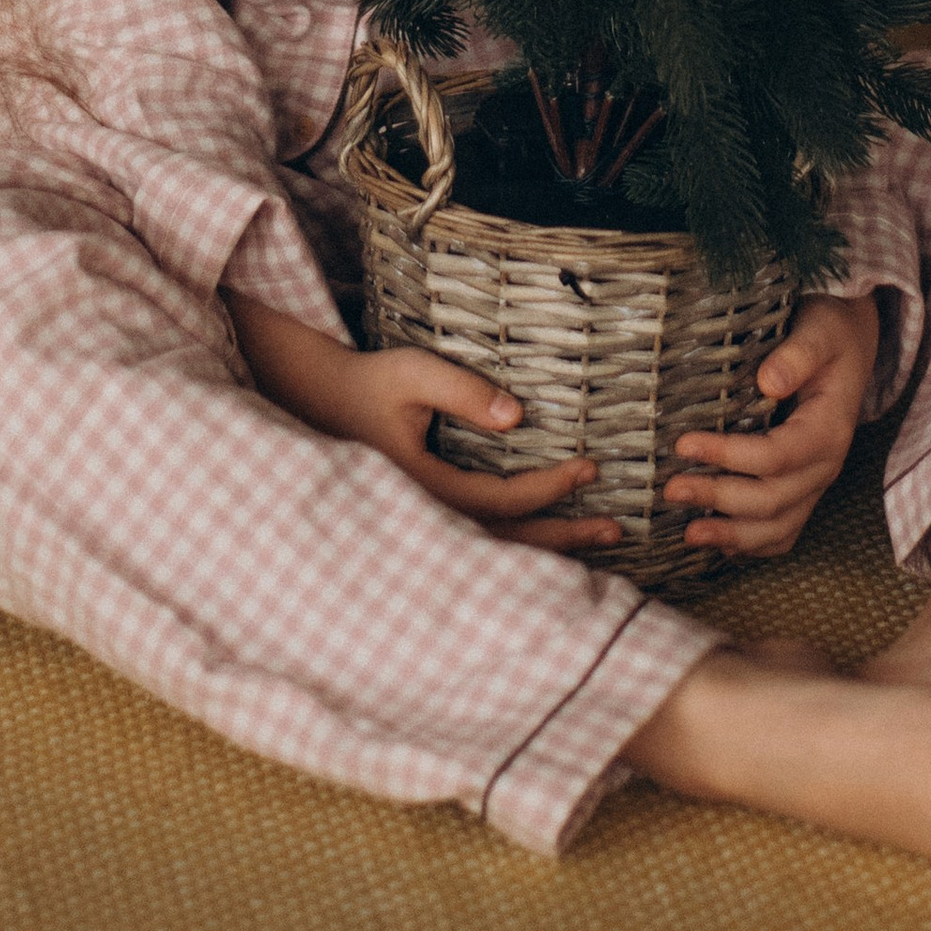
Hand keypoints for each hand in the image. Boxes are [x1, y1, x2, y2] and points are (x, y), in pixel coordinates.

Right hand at [226, 295, 621, 554]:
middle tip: (616, 530)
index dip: (549, 487)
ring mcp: (422, 532)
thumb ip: (463, 391)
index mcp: (422, 490)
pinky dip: (521, 550)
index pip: (500, 501)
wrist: (314, 404)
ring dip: (548, 551)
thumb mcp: (411, 375)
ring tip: (600, 546)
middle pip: (505, 546)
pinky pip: (481, 548)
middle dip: (564, 539)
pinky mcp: (423, 527)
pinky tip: (552, 543)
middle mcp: (424, 524)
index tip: (589, 467)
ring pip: (495, 555)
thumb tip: (519, 416)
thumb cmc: (365, 386)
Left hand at [666, 291, 880, 559]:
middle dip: (720, 499)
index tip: (684, 445)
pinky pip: (783, 532)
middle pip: (772, 500)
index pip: (776, 456)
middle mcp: (826, 466)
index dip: (729, 456)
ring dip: (733, 535)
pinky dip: (752, 544)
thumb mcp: (820, 331)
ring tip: (689, 534)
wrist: (850, 342)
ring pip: (779, 528)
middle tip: (672, 490)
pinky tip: (719, 545)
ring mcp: (815, 482)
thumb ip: (797, 355)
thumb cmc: (831, 333)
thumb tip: (768, 382)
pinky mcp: (804, 489)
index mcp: (829, 430)